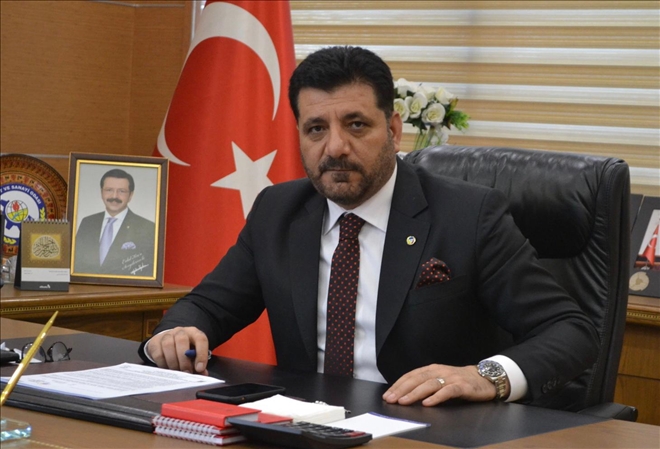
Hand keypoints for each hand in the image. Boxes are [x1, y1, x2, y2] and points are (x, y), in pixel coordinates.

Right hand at [147, 326, 209, 374]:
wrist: (168, 342)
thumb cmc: (185, 350)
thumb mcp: (193, 355)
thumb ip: (199, 364)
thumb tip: (202, 374)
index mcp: (194, 333)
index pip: (201, 339)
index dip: (201, 354)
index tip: (200, 368)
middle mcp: (181, 331)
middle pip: (182, 340)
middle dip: (184, 360)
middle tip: (186, 372)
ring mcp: (167, 335)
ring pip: (168, 345)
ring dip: (173, 362)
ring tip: (176, 372)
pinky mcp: (155, 341)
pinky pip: (158, 353)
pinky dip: (163, 364)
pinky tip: (167, 369)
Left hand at [382, 364, 498, 405]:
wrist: (484, 378)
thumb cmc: (459, 381)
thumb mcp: (440, 379)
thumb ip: (426, 383)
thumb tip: (405, 394)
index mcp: (432, 369)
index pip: (411, 375)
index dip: (398, 385)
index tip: (387, 394)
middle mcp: (440, 371)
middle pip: (417, 379)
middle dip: (402, 389)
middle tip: (390, 399)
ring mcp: (451, 378)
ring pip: (429, 384)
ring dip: (415, 393)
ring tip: (404, 401)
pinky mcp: (462, 386)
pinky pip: (447, 391)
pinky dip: (437, 397)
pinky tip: (428, 403)